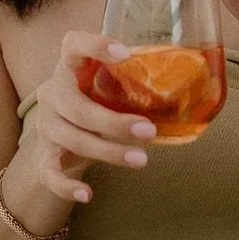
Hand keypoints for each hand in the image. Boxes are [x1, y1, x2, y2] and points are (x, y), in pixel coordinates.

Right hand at [31, 31, 157, 202]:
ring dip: (108, 151)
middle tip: (148, 130)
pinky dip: (66, 185)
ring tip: (141, 159)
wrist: (60, 134)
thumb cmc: (95, 100)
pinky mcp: (43, 154)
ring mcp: (45, 124)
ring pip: (72, 139)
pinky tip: (87, 195)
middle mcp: (52, 92)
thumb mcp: (107, 84)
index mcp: (69, 66)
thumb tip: (195, 81)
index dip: (95, 45)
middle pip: (76, 106)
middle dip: (114, 122)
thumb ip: (133, 81)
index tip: (125, 53)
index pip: (73, 44)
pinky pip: (49, 173)